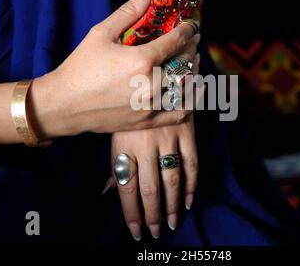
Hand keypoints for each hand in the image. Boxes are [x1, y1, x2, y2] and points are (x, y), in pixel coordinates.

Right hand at [31, 0, 199, 138]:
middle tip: (192, 42)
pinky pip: (181, 113)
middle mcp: (151, 84)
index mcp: (141, 60)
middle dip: (191, 49)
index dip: (188, 30)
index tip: (191, 26)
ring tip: (193, 62)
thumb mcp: (101, 33)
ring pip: (187, 87)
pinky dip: (192, 101)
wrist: (64, 105)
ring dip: (194, 71)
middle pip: (185, 63)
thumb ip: (128, 11)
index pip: (176, 40)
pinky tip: (195, 90)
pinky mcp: (148, 121)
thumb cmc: (80, 68)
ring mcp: (151, 106)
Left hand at [106, 51, 201, 240]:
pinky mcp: (184, 129)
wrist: (144, 66)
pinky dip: (192, 182)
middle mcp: (145, 144)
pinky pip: (191, 160)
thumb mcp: (113, 132)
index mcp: (124, 145)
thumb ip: (116, 162)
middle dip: (153, 213)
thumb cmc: (120, 100)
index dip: (132, 212)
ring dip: (173, 204)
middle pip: (149, 188)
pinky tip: (190, 200)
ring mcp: (167, 137)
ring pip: (172, 179)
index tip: (136, 231)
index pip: (126, 187)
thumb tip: (107, 192)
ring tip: (172, 224)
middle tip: (157, 232)